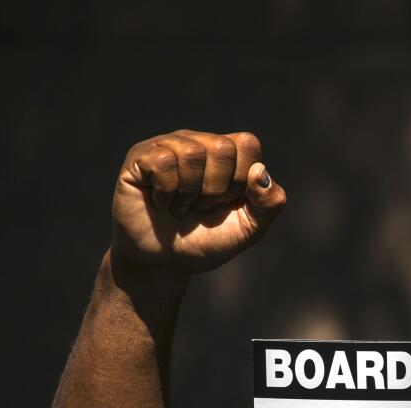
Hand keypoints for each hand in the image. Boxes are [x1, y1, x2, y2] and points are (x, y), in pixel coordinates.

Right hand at [111, 130, 285, 272]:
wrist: (167, 262)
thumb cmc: (208, 240)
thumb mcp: (250, 228)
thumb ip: (270, 203)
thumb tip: (260, 171)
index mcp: (228, 153)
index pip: (247, 144)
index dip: (241, 181)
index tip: (228, 202)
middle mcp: (198, 142)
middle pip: (222, 148)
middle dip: (216, 189)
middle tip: (202, 207)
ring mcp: (168, 146)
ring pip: (191, 153)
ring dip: (190, 193)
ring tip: (181, 206)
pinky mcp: (140, 157)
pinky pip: (162, 161)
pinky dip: (167, 192)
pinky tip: (162, 202)